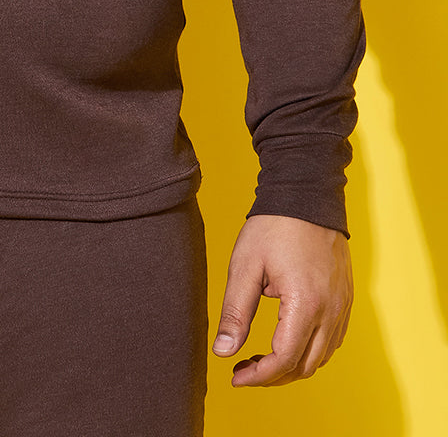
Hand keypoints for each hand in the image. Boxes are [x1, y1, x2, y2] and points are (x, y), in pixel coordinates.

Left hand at [212, 214, 351, 385]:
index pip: (284, 359)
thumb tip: (223, 351)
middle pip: (305, 366)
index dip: (258, 376)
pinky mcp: (346, 299)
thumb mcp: (245, 265)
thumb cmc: (273, 226)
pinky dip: (309, 350)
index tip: (235, 376)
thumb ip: (234, 312)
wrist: (306, 193)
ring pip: (321, 357)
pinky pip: (331, 340)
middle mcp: (331, 311)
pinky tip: (285, 340)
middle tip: (243, 369)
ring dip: (292, 366)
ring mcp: (343, 306)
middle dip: (273, 376)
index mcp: (305, 304)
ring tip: (260, 358)